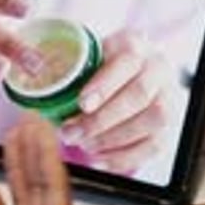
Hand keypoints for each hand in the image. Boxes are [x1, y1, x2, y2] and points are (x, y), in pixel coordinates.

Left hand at [60, 30, 170, 173]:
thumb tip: (36, 78)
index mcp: (136, 45)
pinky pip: (153, 146)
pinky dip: (123, 157)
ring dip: (112, 139)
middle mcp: (158, 69)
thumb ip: (70, 64)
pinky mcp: (168, 126)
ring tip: (84, 144)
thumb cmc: (100, 66)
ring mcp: (168, 98)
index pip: (126, 61)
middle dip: (102, 119)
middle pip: (139, 96)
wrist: (131, 73)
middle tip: (71, 132)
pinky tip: (99, 159)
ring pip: (151, 123)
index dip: (105, 85)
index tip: (81, 103)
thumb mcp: (87, 55)